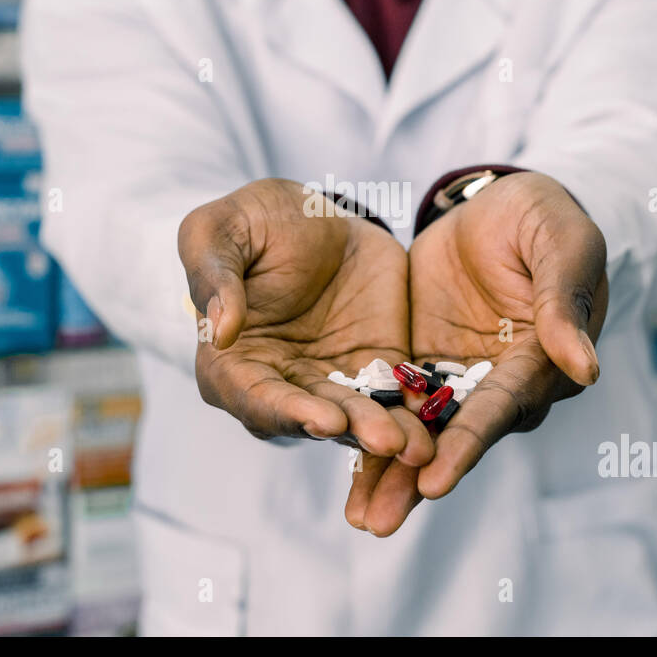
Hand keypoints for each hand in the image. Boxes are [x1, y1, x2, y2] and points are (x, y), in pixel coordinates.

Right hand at [178, 178, 432, 463]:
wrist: (317, 212)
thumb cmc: (253, 220)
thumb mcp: (219, 230)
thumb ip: (214, 276)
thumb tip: (222, 330)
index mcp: (230, 363)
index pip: (254, 399)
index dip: (287, 413)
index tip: (324, 418)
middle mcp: (280, 385)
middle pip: (313, 419)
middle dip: (352, 429)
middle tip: (388, 440)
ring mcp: (330, 381)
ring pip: (359, 416)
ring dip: (389, 433)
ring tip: (421, 444)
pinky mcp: (376, 368)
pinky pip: (398, 395)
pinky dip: (417, 412)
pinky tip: (442, 421)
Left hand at [346, 172, 607, 535]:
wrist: (501, 205)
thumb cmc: (545, 220)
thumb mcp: (563, 245)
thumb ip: (563, 302)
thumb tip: (586, 370)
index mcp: (541, 363)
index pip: (501, 409)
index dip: (468, 444)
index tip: (434, 480)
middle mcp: (501, 385)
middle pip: (457, 438)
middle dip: (417, 480)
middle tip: (377, 522)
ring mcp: (460, 379)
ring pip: (423, 431)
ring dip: (389, 472)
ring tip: (357, 516)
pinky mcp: (424, 363)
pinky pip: (394, 401)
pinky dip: (369, 430)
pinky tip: (335, 460)